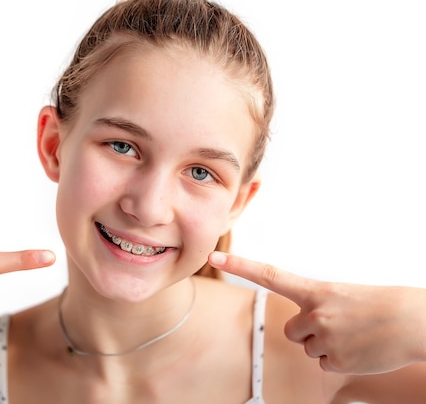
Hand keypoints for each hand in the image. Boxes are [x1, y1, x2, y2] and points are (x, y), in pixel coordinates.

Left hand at [209, 251, 425, 373]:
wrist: (415, 323)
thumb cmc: (380, 305)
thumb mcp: (342, 295)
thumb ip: (316, 305)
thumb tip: (303, 328)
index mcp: (315, 290)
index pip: (269, 275)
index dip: (239, 265)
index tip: (214, 255)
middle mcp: (314, 313)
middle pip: (291, 330)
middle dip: (307, 331)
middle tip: (338, 325)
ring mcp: (324, 338)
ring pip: (308, 348)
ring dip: (325, 345)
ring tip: (353, 335)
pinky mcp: (335, 362)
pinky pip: (323, 364)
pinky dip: (338, 360)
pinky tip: (358, 350)